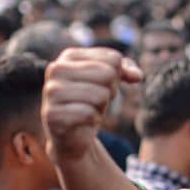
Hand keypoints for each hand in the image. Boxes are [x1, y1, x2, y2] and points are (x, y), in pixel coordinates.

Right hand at [43, 48, 142, 162]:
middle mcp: (56, 69)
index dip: (117, 76)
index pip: (113, 59)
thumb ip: (125, 69)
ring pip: (100, 95)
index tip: (103, 86)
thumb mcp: (110, 81)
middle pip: (108, 74)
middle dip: (110, 91)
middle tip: (97, 101)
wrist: (72, 134)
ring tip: (88, 109)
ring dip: (101, 107)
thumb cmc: (90, 102)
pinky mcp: (52, 114)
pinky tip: (83, 121)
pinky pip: (89, 114)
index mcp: (70, 56)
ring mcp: (51, 91)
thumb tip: (137, 76)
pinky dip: (93, 120)